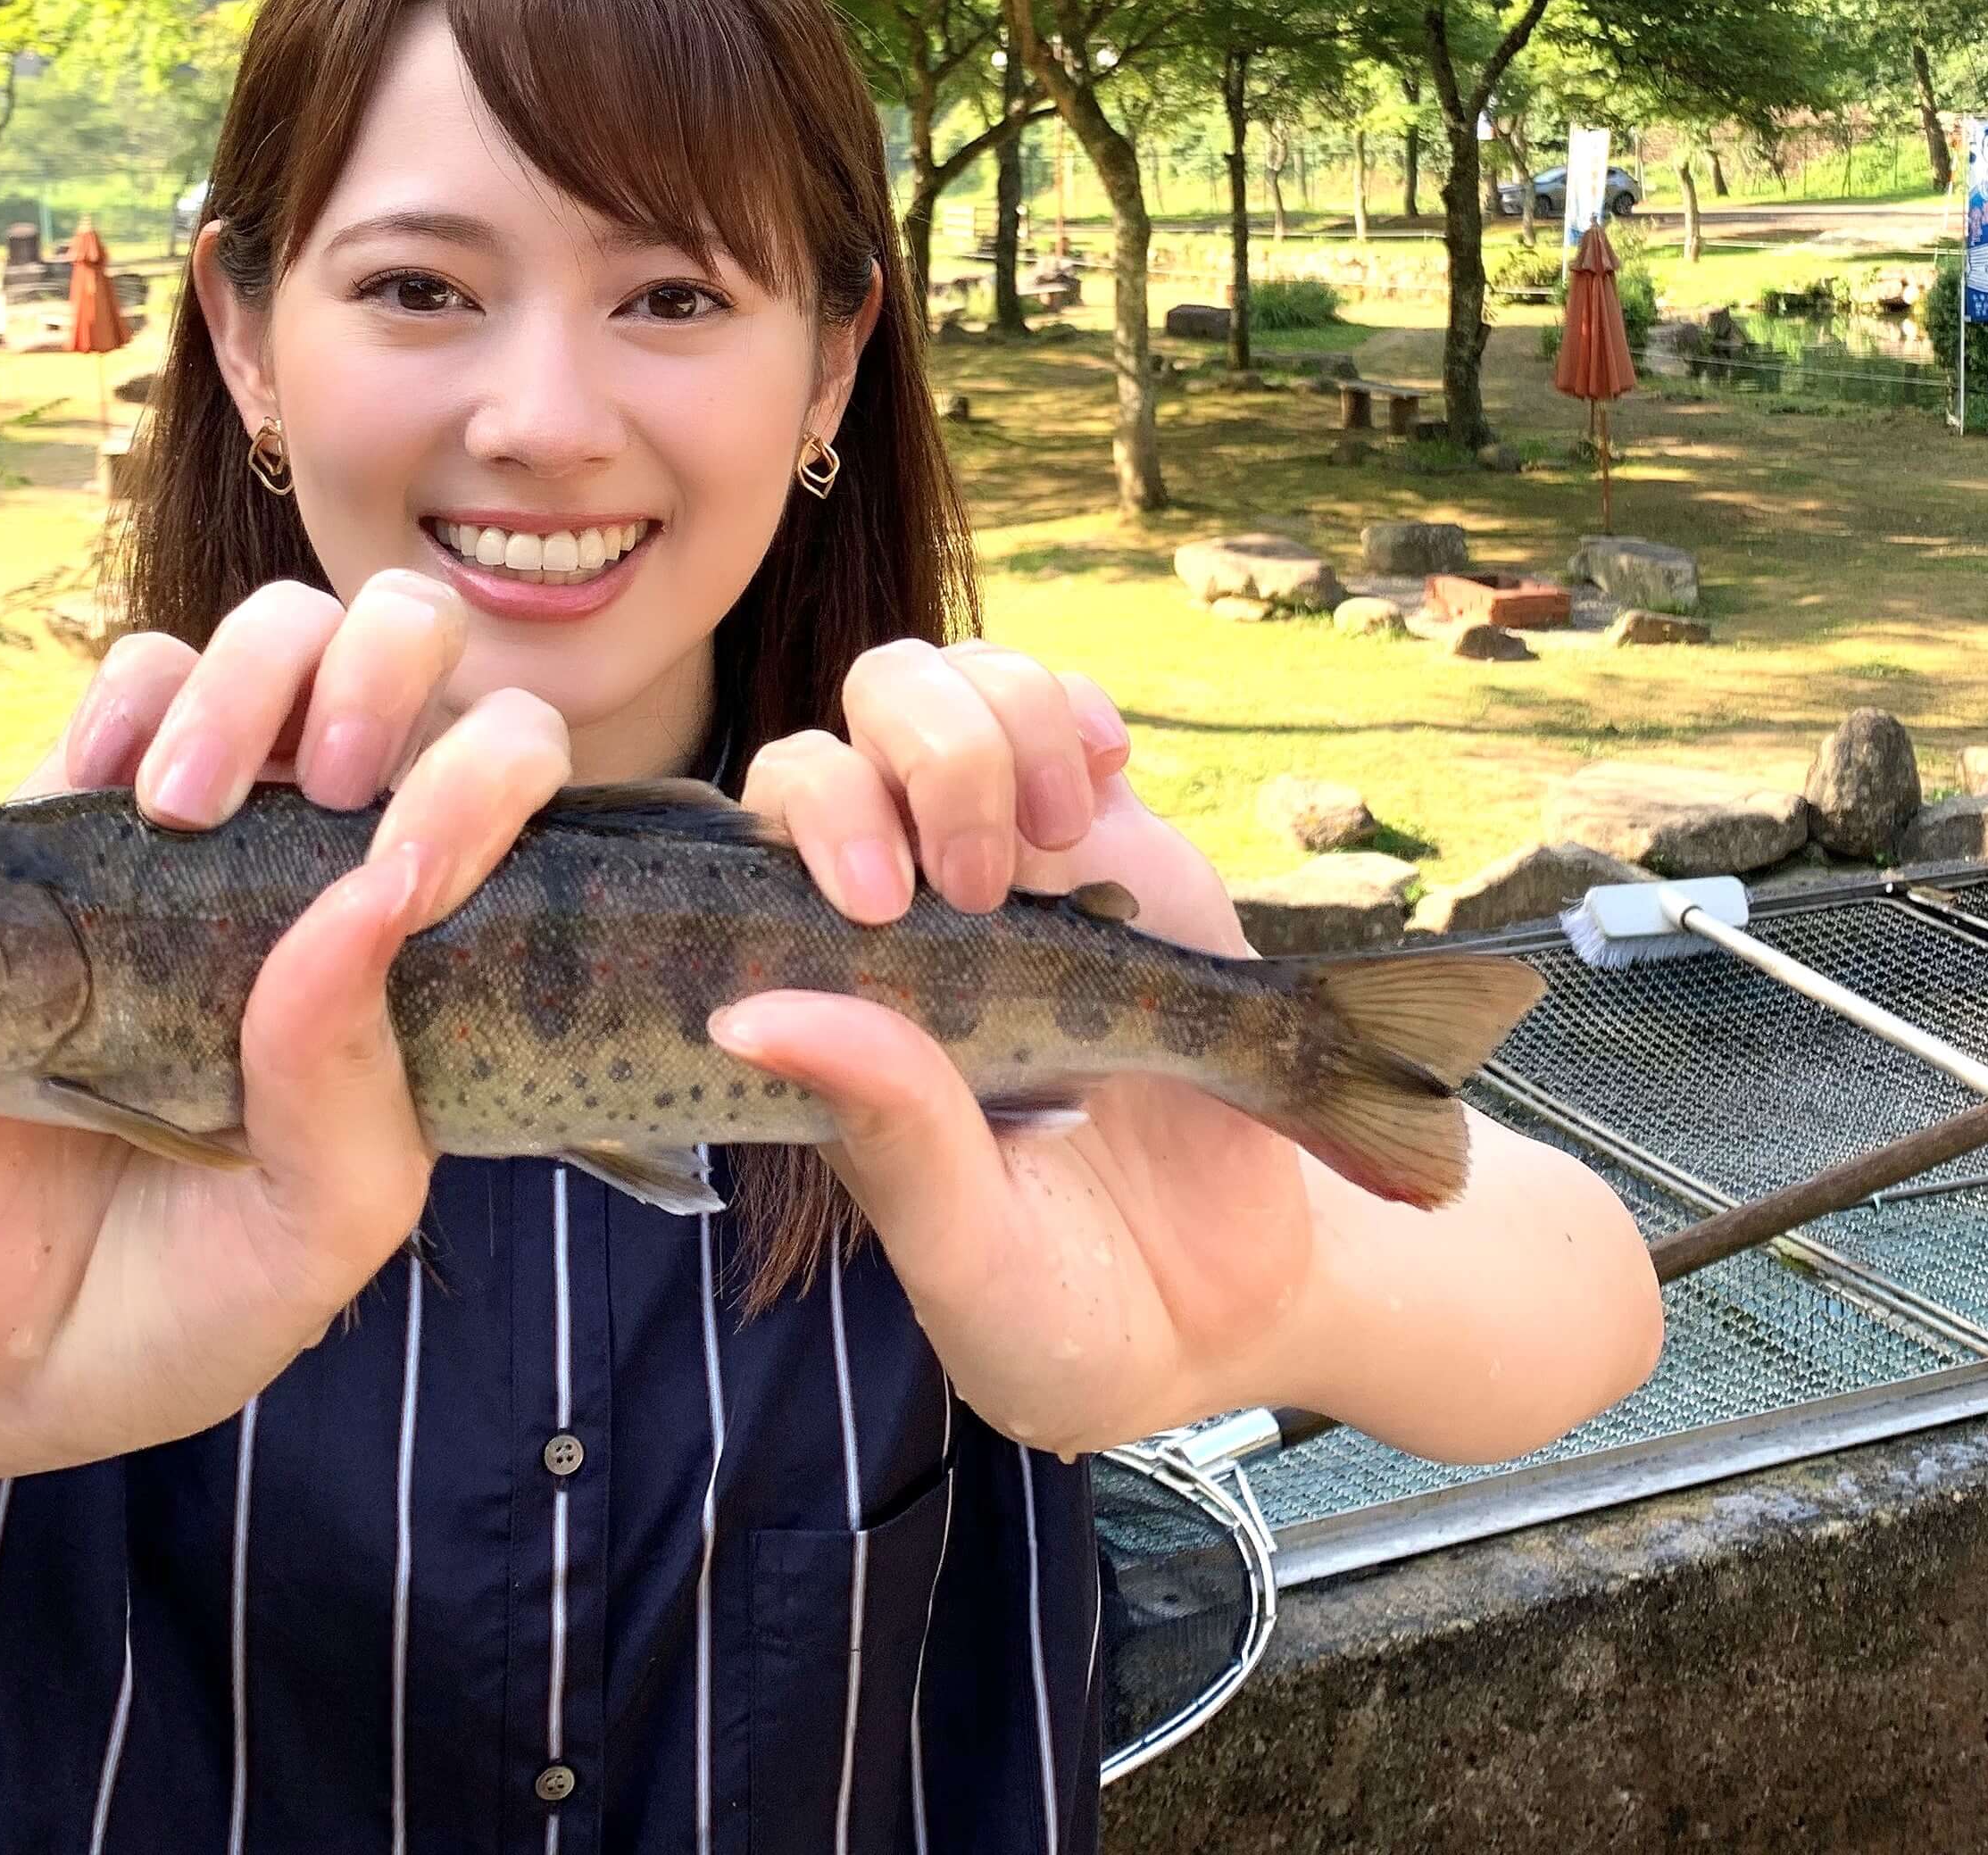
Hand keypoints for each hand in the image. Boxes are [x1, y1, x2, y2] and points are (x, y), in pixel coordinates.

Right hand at [0, 573, 568, 1477]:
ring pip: (278, 636)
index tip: (418, 872)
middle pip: (409, 652)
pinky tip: (119, 790)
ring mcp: (203, 831)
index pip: (510, 791)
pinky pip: (130, 681)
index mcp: (429, 950)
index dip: (494, 777)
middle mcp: (331, 864)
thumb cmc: (181, 1292)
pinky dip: (136, 698)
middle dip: (392, 671)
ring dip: (261, 678)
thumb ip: (351, 1092)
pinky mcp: (70, 826)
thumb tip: (365, 901)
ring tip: (195, 804)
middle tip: (337, 784)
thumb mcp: (311, 1239)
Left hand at [723, 642, 1659, 1462]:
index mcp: (826, 1004)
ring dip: (991, 728)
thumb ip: (883, 1134)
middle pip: (840, 732)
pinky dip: (1068, 714)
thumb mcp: (969, 1255)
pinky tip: (1093, 788)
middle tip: (973, 884)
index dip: (807, 824)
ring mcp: (1003, 864)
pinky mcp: (1111, 845)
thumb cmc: (1067, 1303)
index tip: (874, 903)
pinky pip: (1059, 708)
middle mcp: (896, 915)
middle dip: (909, 766)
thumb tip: (750, 1018)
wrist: (1237, 1303)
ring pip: (940, 685)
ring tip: (1050, 842)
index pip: (752, 847)